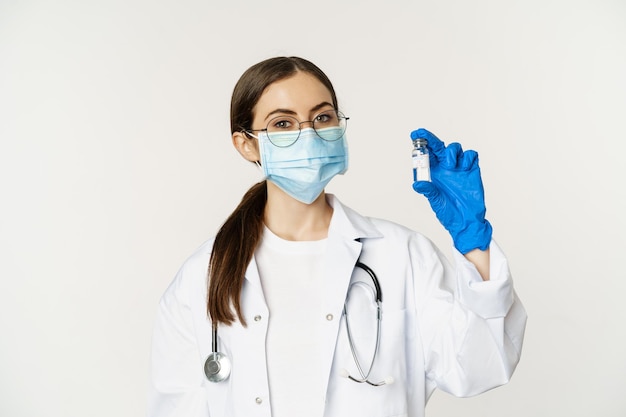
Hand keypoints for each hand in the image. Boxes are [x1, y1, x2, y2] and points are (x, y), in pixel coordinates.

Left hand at [411, 128, 491, 253]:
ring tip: (450, 166)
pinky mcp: (472, 170)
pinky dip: (467, 158)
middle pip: (439, 147)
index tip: (415, 134)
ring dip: (451, 153)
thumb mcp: (436, 201)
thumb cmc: (449, 213)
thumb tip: (417, 183)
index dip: (421, 143)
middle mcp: (446, 168)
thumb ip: (428, 190)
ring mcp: (459, 168)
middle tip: (423, 136)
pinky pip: (471, 155)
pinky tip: (464, 168)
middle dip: (431, 139)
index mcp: (434, 173)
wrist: (467, 220)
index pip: (427, 154)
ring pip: (455, 148)